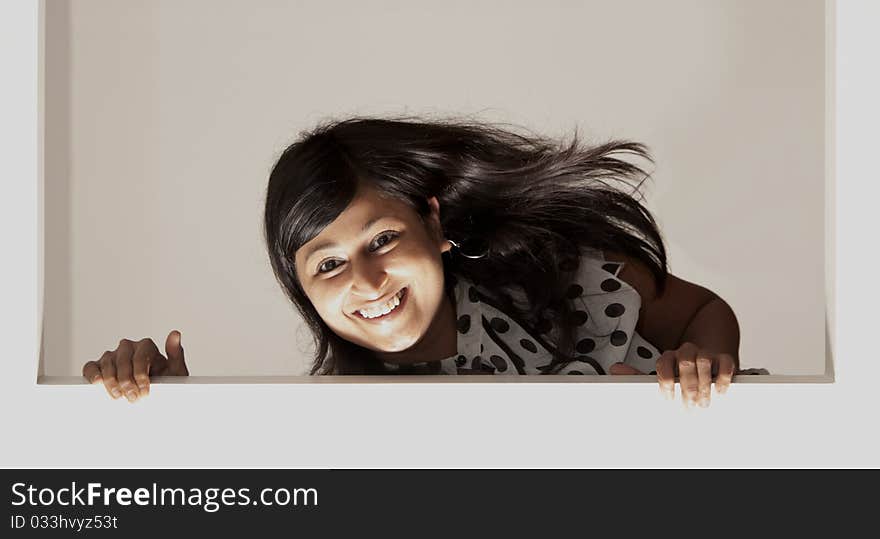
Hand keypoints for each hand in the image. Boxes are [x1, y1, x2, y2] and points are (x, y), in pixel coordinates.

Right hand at [81, 330, 188, 402]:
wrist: (153, 398)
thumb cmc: (166, 383)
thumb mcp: (176, 372)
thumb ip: (176, 353)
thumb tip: (175, 334)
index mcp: (146, 347)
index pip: (140, 356)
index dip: (141, 375)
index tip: (145, 391)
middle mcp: (128, 348)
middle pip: (123, 360)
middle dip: (127, 381)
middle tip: (132, 398)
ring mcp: (112, 356)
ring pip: (107, 363)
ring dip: (111, 381)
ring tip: (118, 396)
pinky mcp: (99, 367)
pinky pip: (91, 367)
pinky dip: (92, 374)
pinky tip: (97, 383)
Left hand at [609, 341, 736, 407]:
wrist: (709, 357)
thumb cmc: (681, 374)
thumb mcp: (660, 375)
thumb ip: (638, 375)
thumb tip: (614, 369)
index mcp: (669, 357)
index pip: (664, 363)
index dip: (665, 381)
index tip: (667, 399)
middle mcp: (686, 352)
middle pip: (684, 362)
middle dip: (686, 386)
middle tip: (688, 407)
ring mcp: (706, 353)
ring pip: (703, 361)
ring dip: (704, 384)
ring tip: (703, 404)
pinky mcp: (724, 358)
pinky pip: (725, 363)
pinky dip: (724, 377)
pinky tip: (721, 392)